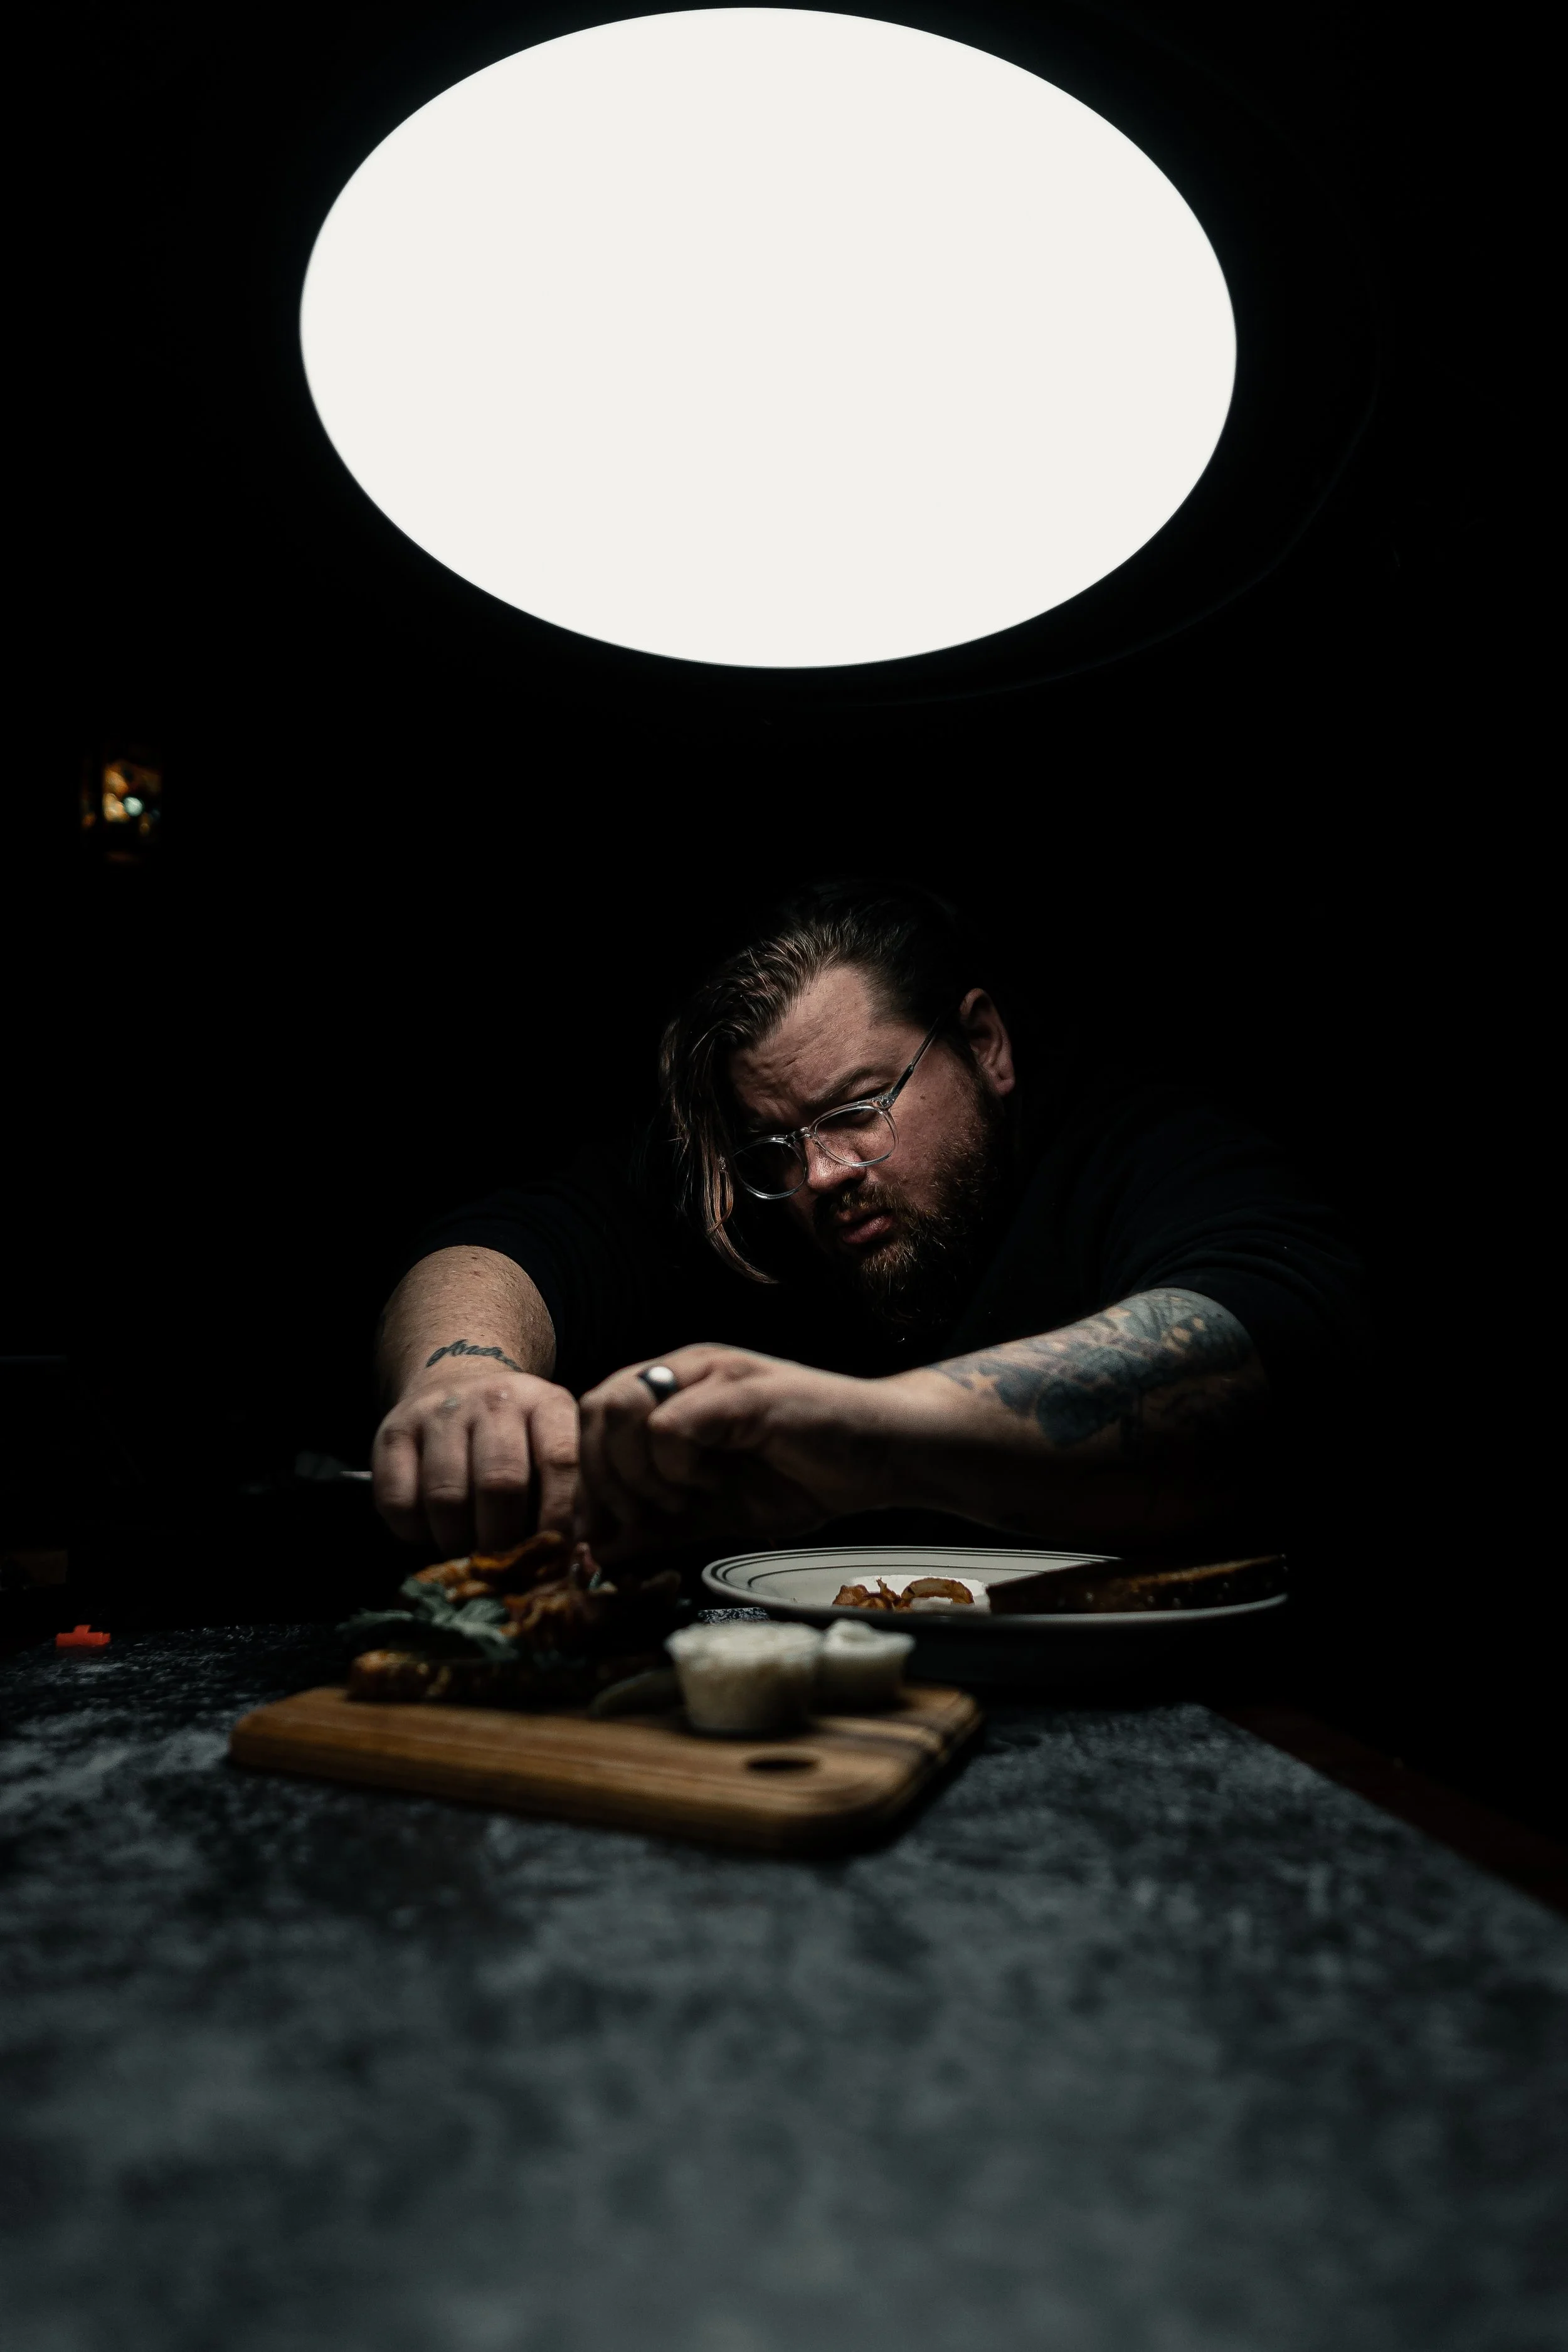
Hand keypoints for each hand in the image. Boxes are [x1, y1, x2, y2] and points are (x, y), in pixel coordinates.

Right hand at [372, 1364, 579, 1554]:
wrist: (457, 1380)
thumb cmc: (518, 1436)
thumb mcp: (553, 1446)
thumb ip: (571, 1496)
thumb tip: (579, 1563)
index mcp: (546, 1403)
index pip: (560, 1461)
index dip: (559, 1519)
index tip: (555, 1557)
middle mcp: (493, 1400)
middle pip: (499, 1483)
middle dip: (503, 1540)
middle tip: (504, 1566)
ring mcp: (439, 1412)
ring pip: (446, 1496)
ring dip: (458, 1541)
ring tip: (467, 1553)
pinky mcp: (392, 1431)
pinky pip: (398, 1500)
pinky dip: (414, 1532)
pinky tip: (431, 1532)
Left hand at [576, 1345, 901, 1559]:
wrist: (884, 1456)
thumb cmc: (806, 1476)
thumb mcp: (713, 1510)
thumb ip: (655, 1524)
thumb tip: (595, 1552)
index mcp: (675, 1388)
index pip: (593, 1417)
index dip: (591, 1478)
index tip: (612, 1530)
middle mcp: (687, 1368)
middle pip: (597, 1407)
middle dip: (605, 1477)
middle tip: (642, 1518)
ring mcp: (714, 1372)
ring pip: (623, 1408)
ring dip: (639, 1470)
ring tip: (680, 1500)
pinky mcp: (742, 1390)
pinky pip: (672, 1424)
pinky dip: (678, 1467)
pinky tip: (711, 1485)